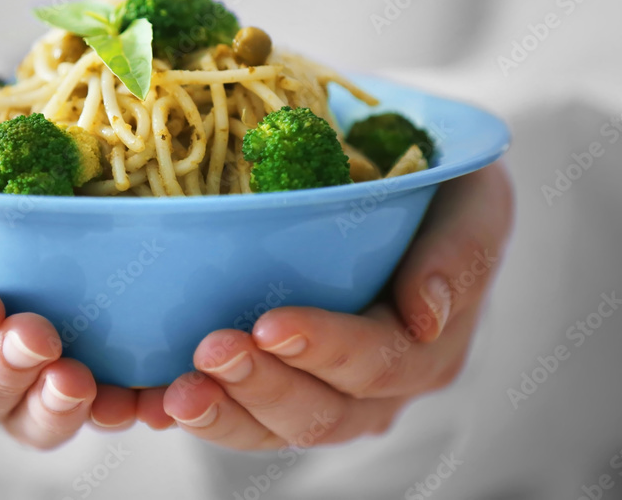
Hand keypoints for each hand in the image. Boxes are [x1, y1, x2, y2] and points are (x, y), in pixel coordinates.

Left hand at [145, 162, 513, 448]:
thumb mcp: (474, 199)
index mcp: (427, 348)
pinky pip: (238, 413)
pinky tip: (147, 403)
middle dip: (261, 387)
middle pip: (320, 411)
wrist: (411, 197)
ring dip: (222, 414)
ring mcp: (325, 392)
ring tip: (173, 396)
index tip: (270, 323)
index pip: (378, 363)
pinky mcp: (278, 383)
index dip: (325, 350)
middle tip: (208, 351)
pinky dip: (195, 411)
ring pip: (273, 428)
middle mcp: (377, 386)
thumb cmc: (443, 191)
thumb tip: (426, 316)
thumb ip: (461, 252)